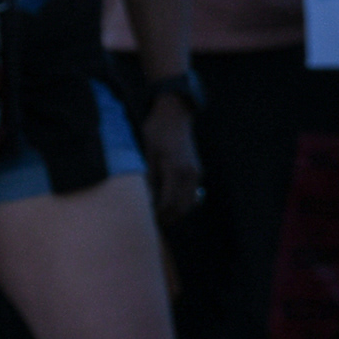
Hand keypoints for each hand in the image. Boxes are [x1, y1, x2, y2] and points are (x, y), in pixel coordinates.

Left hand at [141, 91, 202, 224]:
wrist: (174, 114)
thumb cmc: (156, 131)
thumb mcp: (145, 154)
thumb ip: (147, 179)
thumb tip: (144, 201)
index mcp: (177, 171)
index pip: (169, 205)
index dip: (156, 216)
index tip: (142, 221)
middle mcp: (191, 175)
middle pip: (181, 208)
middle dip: (165, 219)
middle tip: (146, 224)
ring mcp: (195, 173)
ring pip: (187, 204)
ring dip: (172, 212)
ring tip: (154, 215)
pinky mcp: (195, 172)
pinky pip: (189, 195)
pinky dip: (178, 203)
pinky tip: (163, 202)